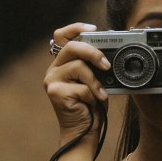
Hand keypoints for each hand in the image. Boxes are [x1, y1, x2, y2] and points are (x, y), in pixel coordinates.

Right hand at [44, 23, 110, 145]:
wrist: (83, 132)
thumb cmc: (90, 107)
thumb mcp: (95, 81)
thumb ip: (95, 66)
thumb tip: (109, 53)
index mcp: (62, 63)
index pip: (61, 36)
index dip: (76, 28)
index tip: (94, 28)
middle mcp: (54, 69)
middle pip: (71, 47)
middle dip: (93, 52)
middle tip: (106, 65)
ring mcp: (52, 80)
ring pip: (78, 66)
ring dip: (95, 81)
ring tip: (101, 94)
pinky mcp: (55, 92)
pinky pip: (81, 86)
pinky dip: (92, 95)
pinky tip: (92, 103)